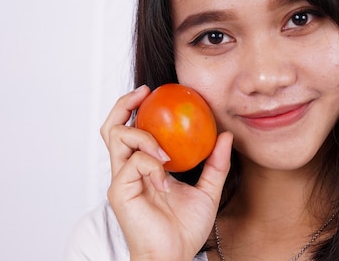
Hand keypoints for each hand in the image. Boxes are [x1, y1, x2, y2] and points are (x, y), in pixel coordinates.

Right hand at [101, 85, 232, 260]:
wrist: (174, 256)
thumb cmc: (185, 228)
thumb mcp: (208, 191)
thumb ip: (215, 164)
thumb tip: (226, 136)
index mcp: (144, 167)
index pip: (131, 130)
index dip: (135, 108)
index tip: (153, 93)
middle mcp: (128, 169)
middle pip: (112, 127)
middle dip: (123, 104)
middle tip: (143, 93)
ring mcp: (121, 179)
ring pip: (117, 136)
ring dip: (143, 135)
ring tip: (164, 150)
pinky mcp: (119, 190)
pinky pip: (133, 162)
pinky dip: (151, 164)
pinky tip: (165, 179)